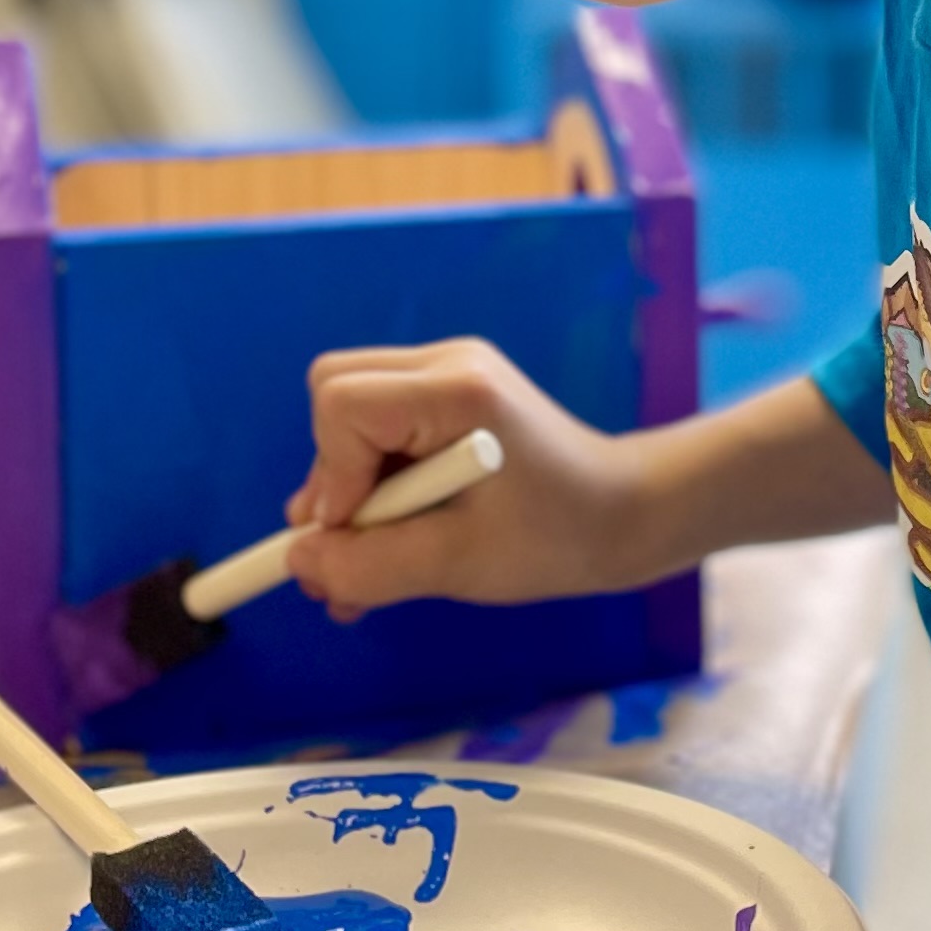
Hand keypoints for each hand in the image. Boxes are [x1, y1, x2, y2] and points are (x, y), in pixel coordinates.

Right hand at [285, 339, 649, 615]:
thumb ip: (371, 566)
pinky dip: (377, 482)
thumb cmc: (560, 538)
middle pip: (334, 392)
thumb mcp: (458, 565)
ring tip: (378, 562)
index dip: (332, 476)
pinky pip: (382, 427)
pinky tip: (399, 536)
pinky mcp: (453, 398)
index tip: (355, 535)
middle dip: (332, 476)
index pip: (342, 405)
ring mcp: (452, 375)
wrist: (628, 515)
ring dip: (353, 489)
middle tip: (355, 546)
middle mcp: (450, 364)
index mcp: (458, 391)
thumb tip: (301, 562)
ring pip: (352, 414)